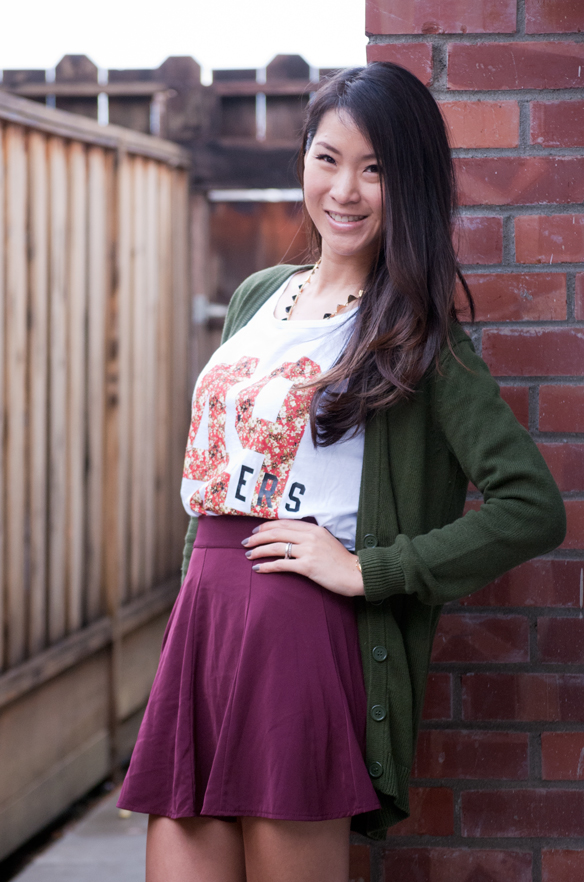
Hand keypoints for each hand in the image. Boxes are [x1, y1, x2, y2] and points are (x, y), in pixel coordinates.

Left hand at [242, 520, 363, 596]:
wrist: (356, 574)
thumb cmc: (341, 561)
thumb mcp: (326, 541)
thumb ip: (310, 537)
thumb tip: (291, 538)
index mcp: (314, 529)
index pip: (284, 523)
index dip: (267, 527)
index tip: (255, 532)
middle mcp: (310, 536)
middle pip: (276, 533)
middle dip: (257, 537)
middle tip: (245, 543)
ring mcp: (309, 551)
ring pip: (276, 547)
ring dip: (259, 551)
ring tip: (248, 555)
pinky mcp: (308, 566)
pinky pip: (281, 564)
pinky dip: (267, 566)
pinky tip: (258, 568)